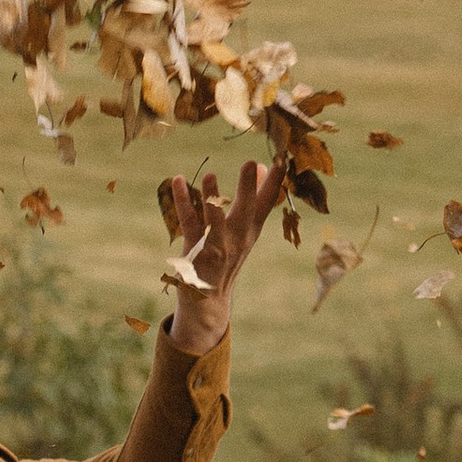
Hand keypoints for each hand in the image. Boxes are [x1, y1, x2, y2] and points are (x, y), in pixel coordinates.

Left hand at [157, 161, 274, 351]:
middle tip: (251, 163)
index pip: (266, 204)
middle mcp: (237, 239)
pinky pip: (188, 222)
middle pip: (245, 211)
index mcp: (251, 231)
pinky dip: (183, 200)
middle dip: (248, 188)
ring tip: (210, 175)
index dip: (274, 183)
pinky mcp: (195, 251)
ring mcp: (216, 246)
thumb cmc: (227, 256)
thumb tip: (262, 166)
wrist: (209, 301)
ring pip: (215, 220)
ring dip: (212, 198)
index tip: (282, 160)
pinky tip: (178, 180)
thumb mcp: (245, 229)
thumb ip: (254, 198)